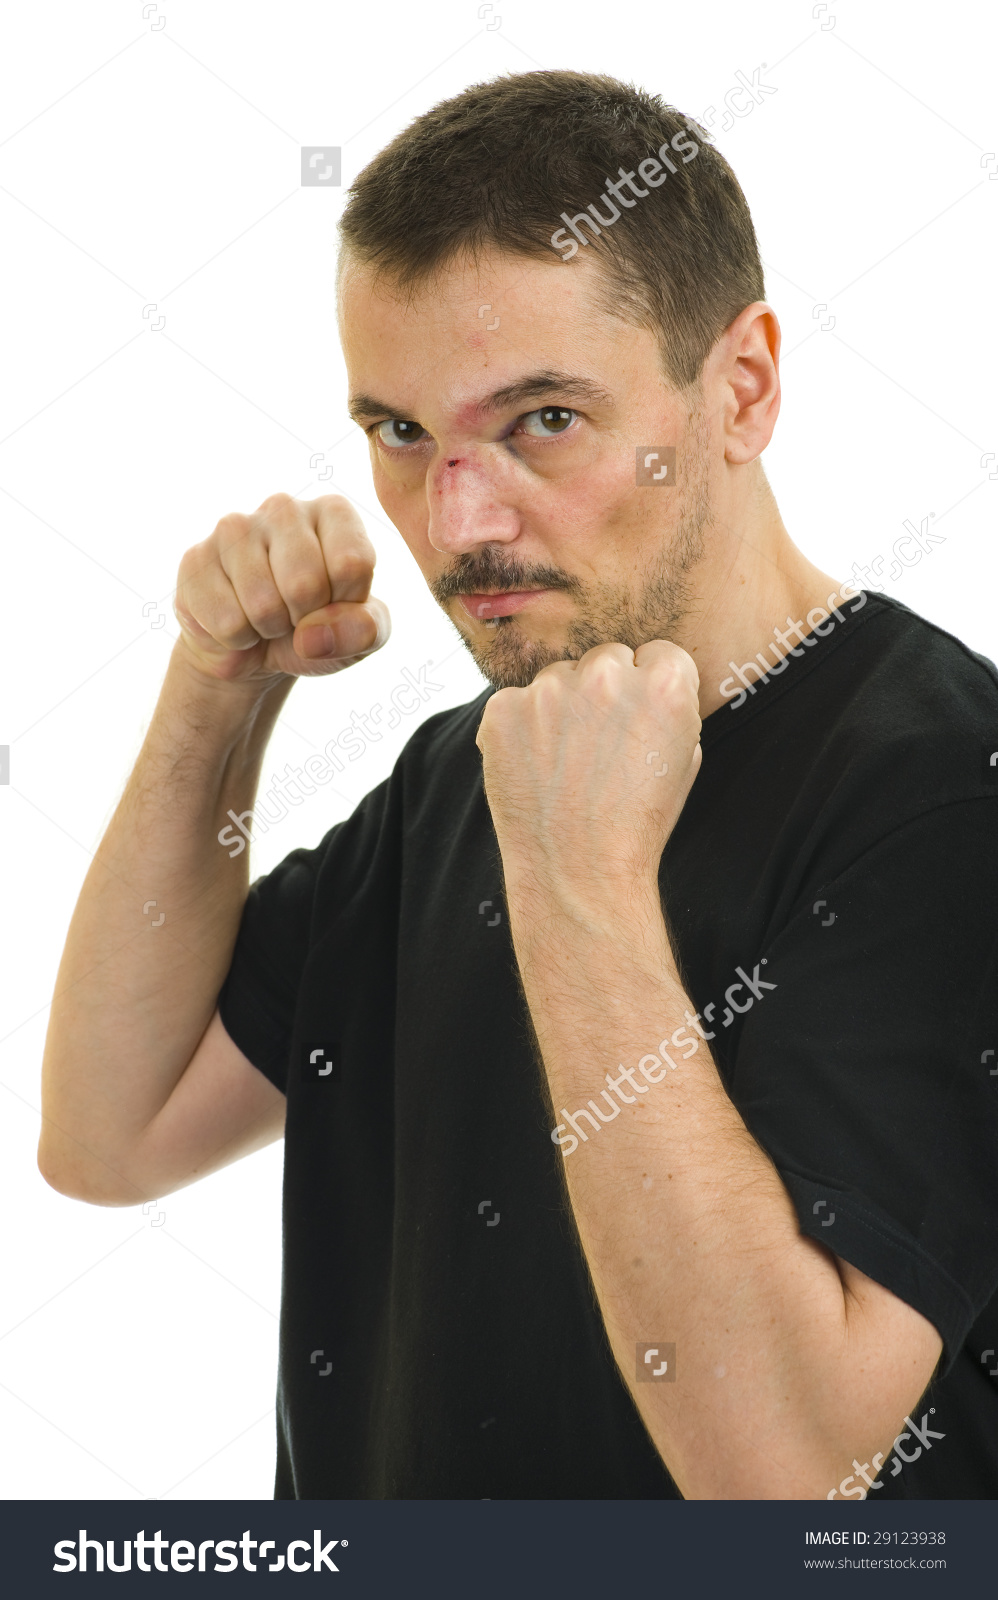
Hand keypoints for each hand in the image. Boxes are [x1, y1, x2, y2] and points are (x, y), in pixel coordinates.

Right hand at [174, 493, 389, 683]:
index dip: (345, 603)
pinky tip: (237, 619)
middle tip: (297, 615)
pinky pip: (227, 622)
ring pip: (262, 605)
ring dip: (270, 630)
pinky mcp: (195, 560)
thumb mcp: (362, 636)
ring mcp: (234, 528)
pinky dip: (237, 639)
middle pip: (305, 584)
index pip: (352, 563)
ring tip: (269, 617)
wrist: (258, 650)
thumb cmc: (318, 629)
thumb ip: (365, 630)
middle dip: (304, 620)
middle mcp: (283, 508)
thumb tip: (314, 634)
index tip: (335, 602)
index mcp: (333, 512)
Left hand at [476, 640, 701, 897]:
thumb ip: (671, 708)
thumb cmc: (636, 824)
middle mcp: (607, 676)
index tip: (639, 722)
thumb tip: (649, 679)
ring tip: (566, 765)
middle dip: (605, 692)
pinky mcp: (503, 709)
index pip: (657, 655)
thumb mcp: (684, 759)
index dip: (649, 690)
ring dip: (561, 708)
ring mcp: (549, 690)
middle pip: (606, 659)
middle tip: (599, 747)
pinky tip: (535, 769)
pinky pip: (516, 702)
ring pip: (559, 678)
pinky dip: (521, 730)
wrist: (578, 872)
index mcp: (663, 685)